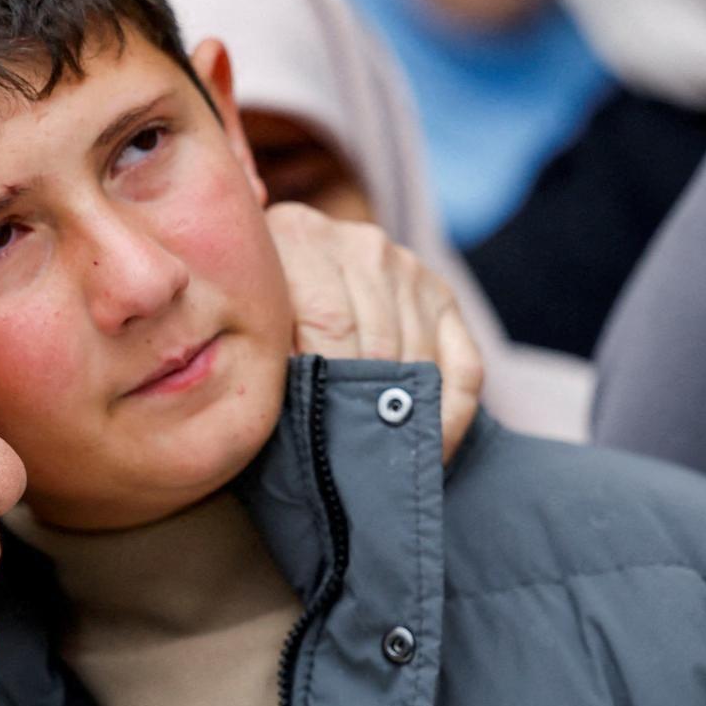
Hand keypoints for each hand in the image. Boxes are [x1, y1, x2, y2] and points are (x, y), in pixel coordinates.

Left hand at [266, 202, 483, 462]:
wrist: (287, 261)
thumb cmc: (252, 308)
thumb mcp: (241, 313)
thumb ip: (258, 347)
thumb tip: (283, 406)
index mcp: (300, 237)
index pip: (328, 323)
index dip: (326, 386)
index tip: (320, 439)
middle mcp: (361, 244)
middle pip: (377, 343)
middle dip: (364, 410)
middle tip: (352, 467)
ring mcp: (407, 268)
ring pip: (418, 358)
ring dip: (404, 419)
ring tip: (384, 467)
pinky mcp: (443, 295)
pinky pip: (464, 365)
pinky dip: (451, 414)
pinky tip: (432, 452)